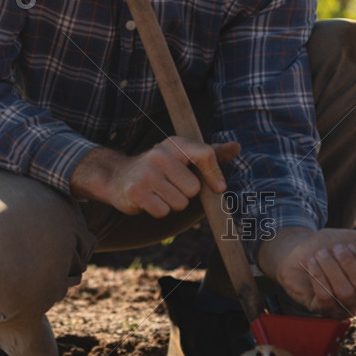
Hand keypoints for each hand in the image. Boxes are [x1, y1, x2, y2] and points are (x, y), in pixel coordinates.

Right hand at [71, 137, 239, 216]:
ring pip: (179, 202)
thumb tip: (237, 147)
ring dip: (172, 203)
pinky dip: (159, 210)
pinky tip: (149, 200)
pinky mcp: (136, 191)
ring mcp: (146, 173)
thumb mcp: (183, 156)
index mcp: (175, 143)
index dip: (214, 175)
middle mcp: (160, 154)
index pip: (205, 155)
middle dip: (186, 194)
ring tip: (159, 192)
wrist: (118, 176)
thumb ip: (210, 153)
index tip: (218, 188)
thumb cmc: (160, 168)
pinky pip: (163, 211)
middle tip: (171, 186)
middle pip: (193, 188)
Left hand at [257, 227, 355, 317]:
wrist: (299, 249)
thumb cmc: (332, 246)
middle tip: (334, 248)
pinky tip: (312, 264)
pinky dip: (318, 276)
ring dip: (331, 269)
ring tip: (321, 254)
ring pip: (346, 294)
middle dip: (348, 263)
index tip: (350, 244)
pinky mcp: (321, 309)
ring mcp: (342, 306)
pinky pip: (326, 298)